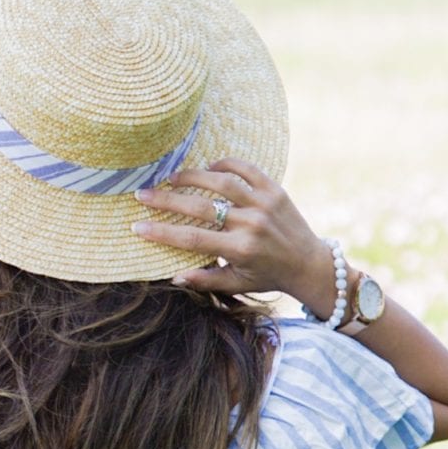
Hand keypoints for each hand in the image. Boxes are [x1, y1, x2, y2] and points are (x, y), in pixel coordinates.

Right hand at [131, 156, 335, 306]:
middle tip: (141, 195)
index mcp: (240, 249)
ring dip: (192, 177)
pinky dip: (225, 165)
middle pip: (200, 207)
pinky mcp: (275, 189)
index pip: (192, 239)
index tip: (138, 227)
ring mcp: (264, 203)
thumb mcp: (237, 284)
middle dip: (166, 200)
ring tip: (170, 177)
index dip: (162, 232)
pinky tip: (208, 168)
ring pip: (221, 182)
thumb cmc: (268, 276)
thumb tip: (173, 277)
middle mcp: (252, 224)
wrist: (310, 263)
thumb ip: (205, 280)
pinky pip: (247, 169)